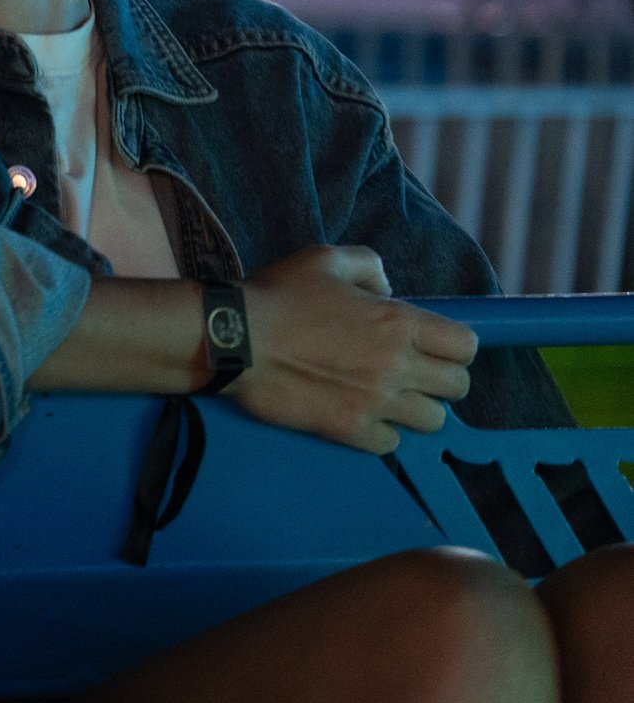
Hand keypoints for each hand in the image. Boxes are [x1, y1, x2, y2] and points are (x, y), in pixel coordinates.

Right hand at [231, 245, 477, 453]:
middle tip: (413, 372)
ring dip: (415, 408)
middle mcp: (398, 365)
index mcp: (399, 322)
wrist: (234, 338)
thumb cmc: (278, 295)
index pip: (466, 346)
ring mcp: (377, 402)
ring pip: (433, 421)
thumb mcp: (324, 259)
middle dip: (440, 378)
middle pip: (458, 387)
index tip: (433, 345)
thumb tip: (386, 288)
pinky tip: (361, 414)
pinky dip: (382, 432)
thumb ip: (369, 266)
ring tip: (389, 397)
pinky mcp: (351, 429)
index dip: (454, 346)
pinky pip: (392, 443)